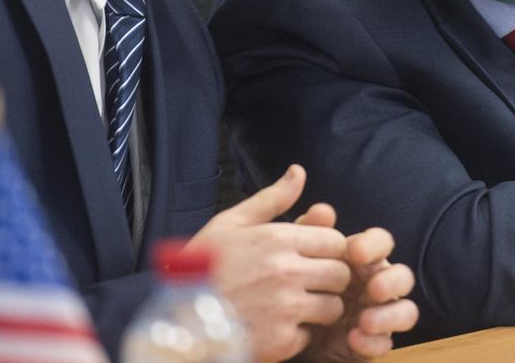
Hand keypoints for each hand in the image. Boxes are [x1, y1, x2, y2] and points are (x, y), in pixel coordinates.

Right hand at [187, 165, 350, 362]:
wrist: (172, 318)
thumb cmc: (200, 268)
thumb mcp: (231, 223)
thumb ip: (272, 199)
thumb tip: (299, 171)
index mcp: (277, 239)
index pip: (336, 241)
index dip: (328, 250)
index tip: (313, 258)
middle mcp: (285, 272)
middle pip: (341, 274)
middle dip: (329, 279)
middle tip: (307, 284)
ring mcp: (284, 308)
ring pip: (333, 307)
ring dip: (319, 309)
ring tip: (292, 307)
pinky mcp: (279, 342)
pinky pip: (310, 337)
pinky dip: (296, 336)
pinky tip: (274, 328)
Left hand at [295, 204, 419, 359]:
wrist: (280, 329)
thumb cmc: (291, 285)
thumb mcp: (293, 257)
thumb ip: (308, 232)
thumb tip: (323, 209)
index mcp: (362, 260)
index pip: (381, 242)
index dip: (374, 244)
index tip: (354, 252)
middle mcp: (376, 284)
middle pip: (403, 276)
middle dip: (392, 281)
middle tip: (373, 288)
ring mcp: (378, 315)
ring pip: (406, 311)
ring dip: (390, 315)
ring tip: (364, 320)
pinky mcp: (372, 343)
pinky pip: (385, 344)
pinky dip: (374, 342)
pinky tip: (354, 340)